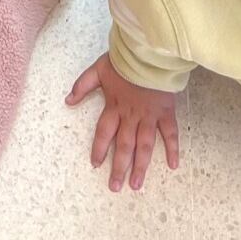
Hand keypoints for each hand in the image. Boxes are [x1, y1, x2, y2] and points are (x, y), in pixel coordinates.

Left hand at [67, 52, 180, 192]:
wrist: (150, 52)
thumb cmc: (125, 60)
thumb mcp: (98, 69)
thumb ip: (82, 85)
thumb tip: (67, 101)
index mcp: (114, 106)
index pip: (104, 133)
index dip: (100, 149)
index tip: (96, 164)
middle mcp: (131, 116)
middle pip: (124, 146)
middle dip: (119, 168)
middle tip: (115, 187)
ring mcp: (150, 116)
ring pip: (145, 146)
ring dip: (141, 166)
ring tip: (136, 185)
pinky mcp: (166, 112)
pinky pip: (170, 134)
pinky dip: (173, 149)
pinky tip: (172, 166)